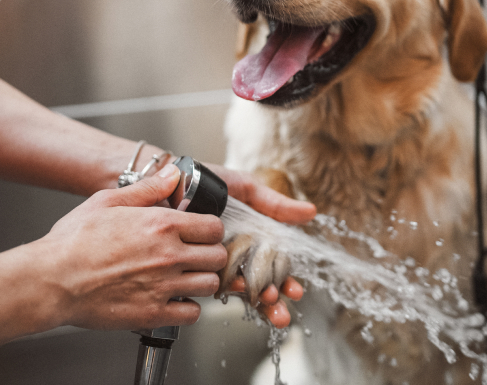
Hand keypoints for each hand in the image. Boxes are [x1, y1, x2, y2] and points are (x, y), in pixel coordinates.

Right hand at [33, 164, 225, 330]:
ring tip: (185, 278)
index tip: (201, 235)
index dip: (210, 231)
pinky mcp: (152, 313)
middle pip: (218, 257)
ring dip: (201, 281)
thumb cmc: (72, 242)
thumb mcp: (107, 201)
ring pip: (209, 285)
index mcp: (162, 225)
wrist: (49, 281)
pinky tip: (173, 299)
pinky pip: (192, 314)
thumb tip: (173, 174)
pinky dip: (187, 308)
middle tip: (195, 257)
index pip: (215, 228)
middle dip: (210, 255)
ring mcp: (162, 286)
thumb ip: (147, 188)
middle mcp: (168, 255)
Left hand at [206, 164, 315, 325]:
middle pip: (258, 284)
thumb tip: (310, 212)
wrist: (175, 177)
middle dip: (273, 300)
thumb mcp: (246, 189)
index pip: (271, 268)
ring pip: (238, 288)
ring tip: (268, 303)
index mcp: (249, 240)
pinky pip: (211, 280)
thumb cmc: (208, 180)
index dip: (285, 281)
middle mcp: (233, 255)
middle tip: (281, 309)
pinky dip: (227, 288)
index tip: (296, 291)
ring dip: (255, 301)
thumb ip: (276, 204)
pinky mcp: (191, 264)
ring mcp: (213, 261)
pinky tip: (240, 292)